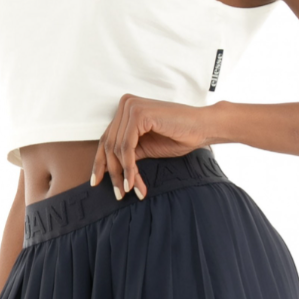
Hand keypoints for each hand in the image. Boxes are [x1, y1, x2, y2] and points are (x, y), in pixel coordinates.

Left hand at [90, 94, 212, 200]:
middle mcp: (126, 104)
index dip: (99, 162)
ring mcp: (131, 107)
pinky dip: (128, 167)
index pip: (106, 138)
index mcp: (126, 109)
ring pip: (116, 148)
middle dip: (112, 172)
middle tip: (118, 194)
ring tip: (129, 191)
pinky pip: (127, 146)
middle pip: (108, 144)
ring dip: (122, 173)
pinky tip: (133, 183)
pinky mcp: (138, 113)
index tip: (96, 182)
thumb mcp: (145, 147)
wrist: (202, 128)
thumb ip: (126, 153)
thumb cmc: (178, 136)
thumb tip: (107, 170)